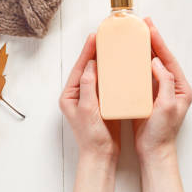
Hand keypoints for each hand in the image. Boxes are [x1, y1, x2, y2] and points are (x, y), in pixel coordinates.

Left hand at [60, 34, 120, 160]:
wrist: (101, 155)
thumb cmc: (91, 136)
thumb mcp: (87, 109)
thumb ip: (87, 85)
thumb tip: (91, 65)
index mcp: (70, 95)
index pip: (79, 68)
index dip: (87, 51)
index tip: (95, 36)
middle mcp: (78, 94)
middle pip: (87, 67)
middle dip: (95, 52)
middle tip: (105, 36)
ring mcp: (90, 98)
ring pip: (97, 74)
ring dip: (105, 61)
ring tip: (113, 47)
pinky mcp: (102, 103)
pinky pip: (107, 83)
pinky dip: (113, 74)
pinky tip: (121, 67)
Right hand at [133, 18, 191, 162]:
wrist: (153, 151)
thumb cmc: (162, 133)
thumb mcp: (167, 106)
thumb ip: (166, 82)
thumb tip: (157, 62)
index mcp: (182, 88)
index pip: (170, 60)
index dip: (159, 43)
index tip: (150, 28)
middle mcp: (174, 87)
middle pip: (163, 58)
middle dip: (153, 41)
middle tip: (142, 25)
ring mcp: (162, 92)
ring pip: (153, 65)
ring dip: (145, 50)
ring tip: (135, 36)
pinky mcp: (150, 97)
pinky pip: (144, 75)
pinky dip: (137, 64)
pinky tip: (129, 58)